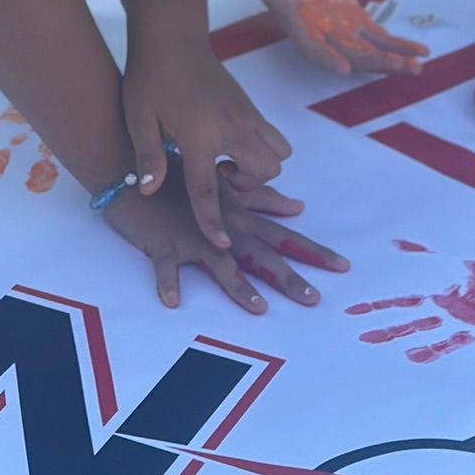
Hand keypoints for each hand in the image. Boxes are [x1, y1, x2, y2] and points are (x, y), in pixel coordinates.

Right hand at [107, 176, 347, 313]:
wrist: (133, 167)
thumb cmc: (180, 177)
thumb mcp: (224, 185)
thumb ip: (262, 199)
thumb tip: (298, 207)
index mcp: (239, 218)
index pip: (283, 237)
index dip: (312, 251)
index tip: (341, 266)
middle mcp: (223, 230)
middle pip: (261, 256)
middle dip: (288, 278)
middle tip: (314, 299)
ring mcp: (193, 237)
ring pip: (221, 264)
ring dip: (239, 286)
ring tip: (259, 308)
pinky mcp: (162, 244)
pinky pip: (165, 267)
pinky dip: (168, 282)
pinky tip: (172, 300)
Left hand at [122, 33, 296, 247]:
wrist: (172, 39)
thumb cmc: (149, 78)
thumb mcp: (138, 118)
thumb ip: (146, 156)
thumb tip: (147, 189)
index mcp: (199, 134)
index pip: (208, 188)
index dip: (212, 220)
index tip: (222, 244)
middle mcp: (231, 126)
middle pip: (264, 172)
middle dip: (246, 185)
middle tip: (215, 173)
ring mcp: (247, 115)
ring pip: (278, 155)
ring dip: (258, 167)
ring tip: (225, 160)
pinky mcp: (251, 107)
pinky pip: (274, 138)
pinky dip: (260, 150)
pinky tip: (229, 144)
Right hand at [239, 0, 428, 78]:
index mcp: (295, 21)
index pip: (310, 46)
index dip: (325, 59)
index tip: (344, 70)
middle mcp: (318, 31)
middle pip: (347, 54)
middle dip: (373, 62)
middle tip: (398, 66)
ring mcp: (339, 26)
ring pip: (368, 51)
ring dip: (391, 60)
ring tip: (416, 67)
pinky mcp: (354, 17)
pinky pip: (379, 37)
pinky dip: (398, 45)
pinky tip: (420, 52)